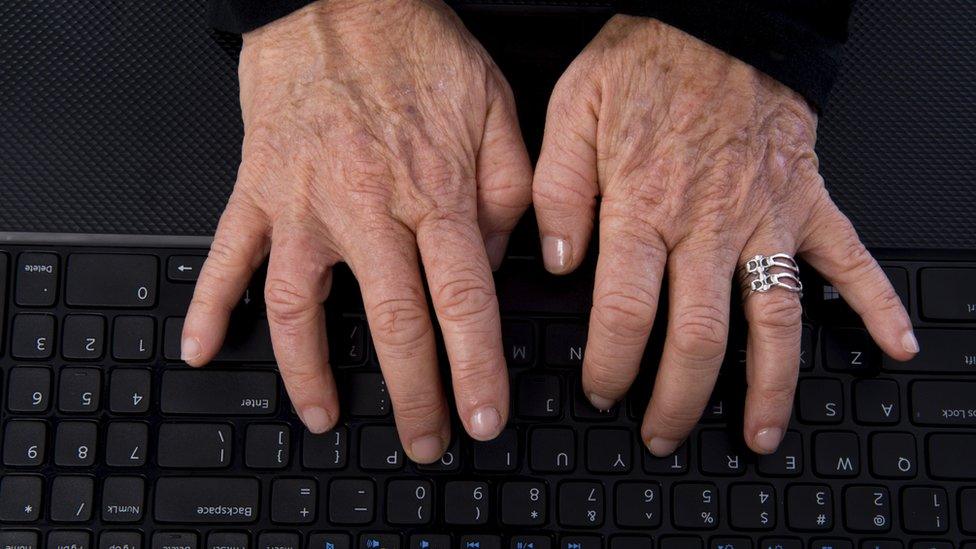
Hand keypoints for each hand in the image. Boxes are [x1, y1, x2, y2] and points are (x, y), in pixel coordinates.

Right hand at [181, 0, 531, 462]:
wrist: (338, 0)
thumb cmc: (417, 50)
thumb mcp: (496, 108)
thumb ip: (511, 192)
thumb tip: (504, 262)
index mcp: (434, 191)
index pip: (461, 299)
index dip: (474, 367)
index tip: (482, 416)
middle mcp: (367, 206)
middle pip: (393, 321)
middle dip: (412, 395)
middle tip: (424, 442)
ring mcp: (304, 202)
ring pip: (302, 306)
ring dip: (310, 372)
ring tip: (326, 416)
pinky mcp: (257, 189)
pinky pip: (227, 256)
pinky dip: (209, 305)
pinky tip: (202, 350)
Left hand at [533, 16, 916, 455]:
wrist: (720, 16)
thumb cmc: (648, 60)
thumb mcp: (574, 109)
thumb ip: (557, 191)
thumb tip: (556, 262)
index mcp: (645, 205)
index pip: (625, 310)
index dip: (611, 363)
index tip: (601, 389)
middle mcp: (709, 223)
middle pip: (699, 336)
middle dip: (680, 398)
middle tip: (663, 433)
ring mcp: (767, 217)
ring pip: (774, 320)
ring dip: (770, 386)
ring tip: (762, 434)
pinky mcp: (807, 201)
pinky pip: (850, 258)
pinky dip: (877, 303)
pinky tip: (894, 345)